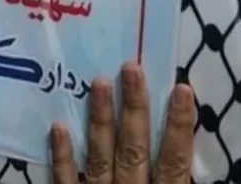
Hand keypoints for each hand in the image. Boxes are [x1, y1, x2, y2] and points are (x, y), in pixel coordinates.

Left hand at [51, 63, 195, 183]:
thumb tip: (183, 147)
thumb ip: (177, 178)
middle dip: (134, 109)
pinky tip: (58, 127)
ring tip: (99, 83)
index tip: (182, 88)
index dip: (179, 126)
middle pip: (134, 149)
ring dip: (100, 120)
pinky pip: (66, 181)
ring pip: (100, 158)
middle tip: (131, 68)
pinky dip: (63, 156)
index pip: (175, 161)